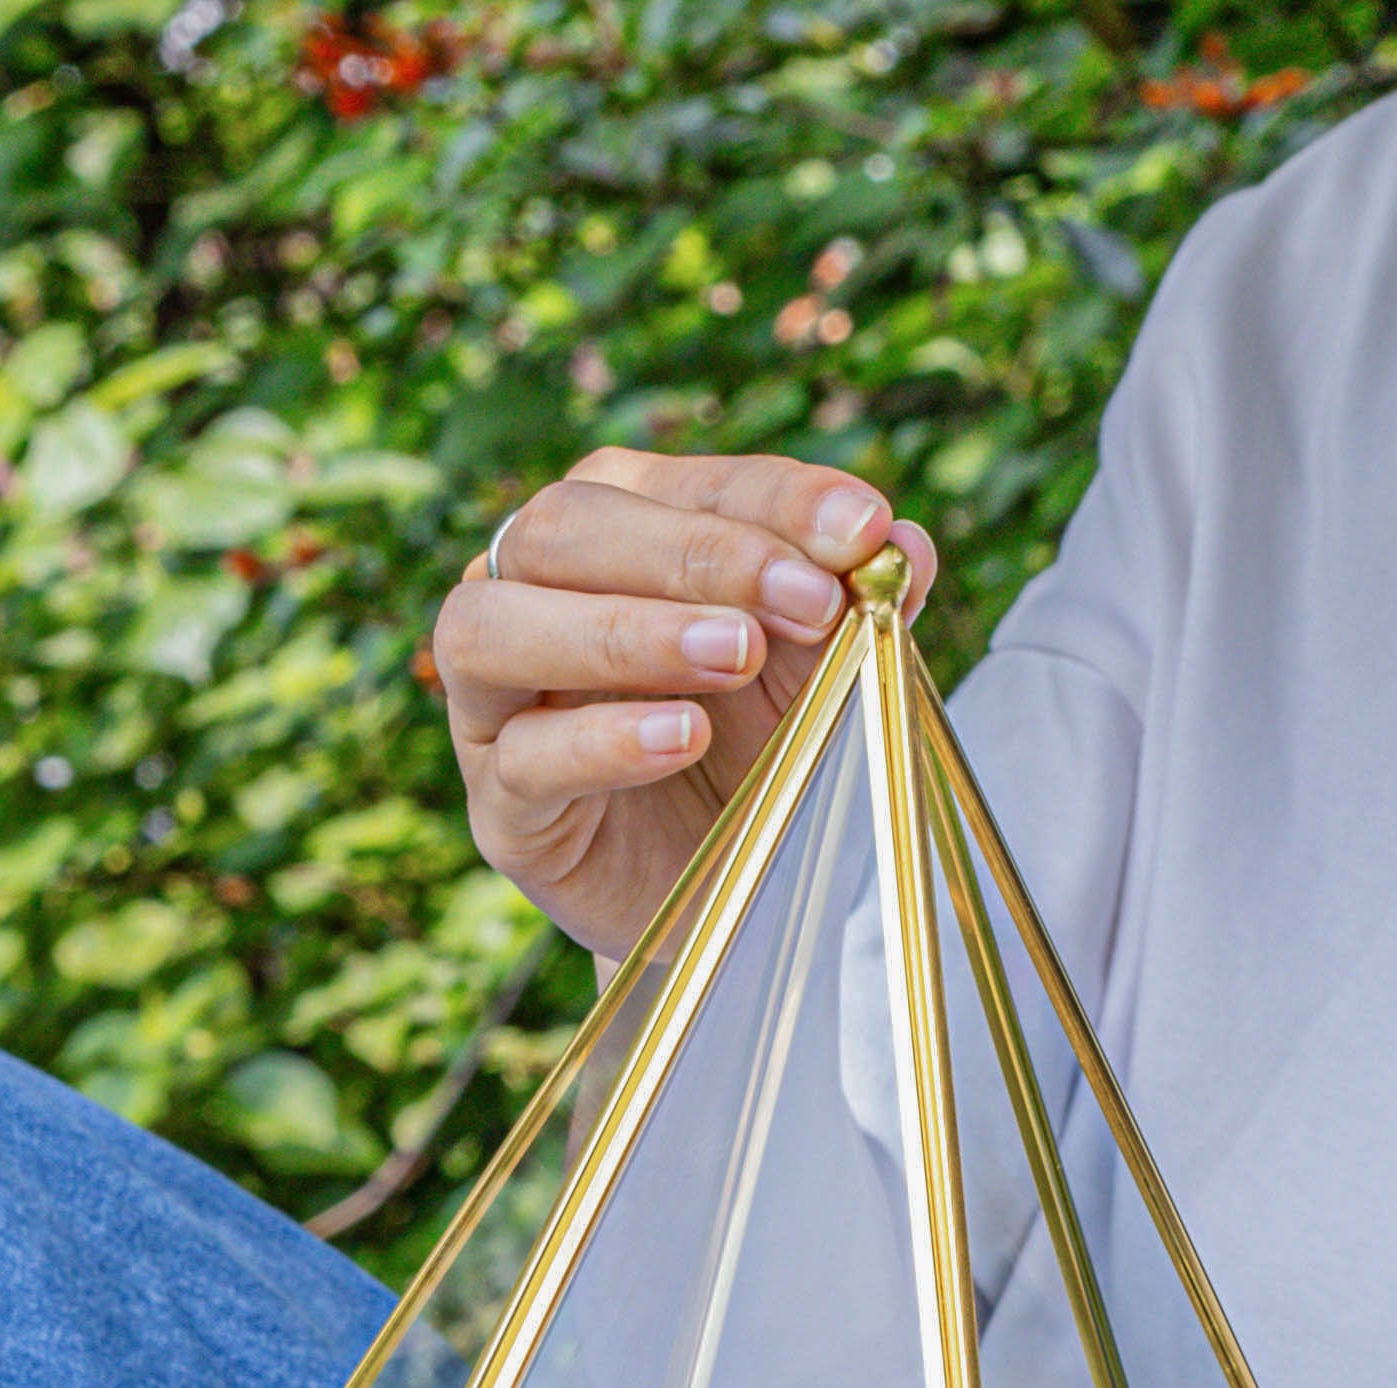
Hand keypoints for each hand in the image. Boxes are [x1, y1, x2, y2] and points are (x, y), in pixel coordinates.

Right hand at [436, 451, 938, 961]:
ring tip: (736, 655)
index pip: (676, 483)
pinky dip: (603, 739)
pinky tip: (683, 737)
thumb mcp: (811, 668)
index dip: (772, 500)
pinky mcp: (497, 807)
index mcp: (608, 532)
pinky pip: (522, 756)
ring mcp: (491, 702)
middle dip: (694, 555)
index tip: (863, 532)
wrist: (722, 895)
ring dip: (625, 631)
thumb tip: (905, 544)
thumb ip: (846, 602)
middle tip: (805, 602)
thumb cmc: (753, 755)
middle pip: (563, 526)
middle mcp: (523, 595)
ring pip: (493, 626)